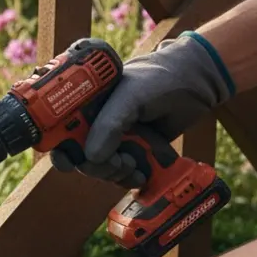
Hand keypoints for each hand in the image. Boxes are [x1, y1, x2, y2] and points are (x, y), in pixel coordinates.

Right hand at [50, 34, 232, 188]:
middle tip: (116, 163)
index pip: (59, 131)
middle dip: (94, 167)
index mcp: (85, 104)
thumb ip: (109, 124)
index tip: (69, 161)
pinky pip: (119, 173)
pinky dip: (127, 178)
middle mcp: (95, 122)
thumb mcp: (130, 95)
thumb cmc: (159, 78)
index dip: (60, 149)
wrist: (197, 83)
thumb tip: (90, 157)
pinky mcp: (132, 151)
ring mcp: (113, 138)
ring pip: (99, 168)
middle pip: (78, 157)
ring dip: (113, 174)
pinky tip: (140, 174)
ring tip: (133, 165)